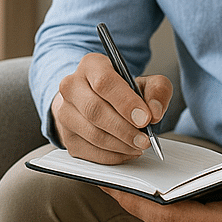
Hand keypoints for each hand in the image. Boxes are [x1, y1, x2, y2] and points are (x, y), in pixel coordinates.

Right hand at [51, 52, 171, 163]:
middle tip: (144, 139)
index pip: (104, 83)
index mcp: (91, 66)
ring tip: (138, 145)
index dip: (126, 102)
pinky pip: (89, 152)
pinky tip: (126, 151)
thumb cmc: (121, 91)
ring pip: (92, 133)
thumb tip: (154, 111)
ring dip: (120, 145)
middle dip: (124, 129)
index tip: (144, 118)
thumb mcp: (145, 82)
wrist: (96, 100)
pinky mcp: (66, 136)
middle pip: (95, 110)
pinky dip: (112, 156)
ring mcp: (64, 112)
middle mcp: (71, 86)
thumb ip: (157, 91)